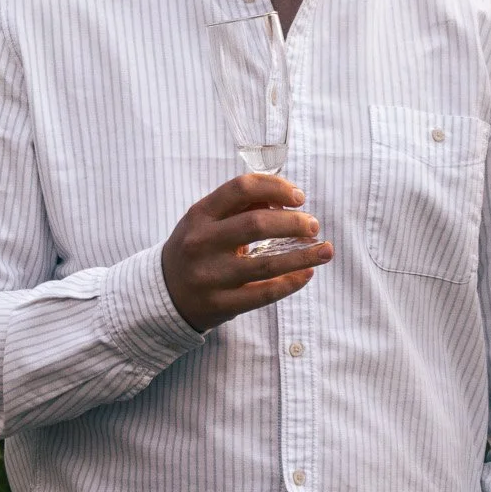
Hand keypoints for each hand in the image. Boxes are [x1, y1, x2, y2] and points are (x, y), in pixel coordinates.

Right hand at [160, 174, 333, 331]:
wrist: (165, 294)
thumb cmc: (196, 249)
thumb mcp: (206, 221)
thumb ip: (240, 207)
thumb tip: (284, 199)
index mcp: (199, 215)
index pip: (241, 189)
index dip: (275, 187)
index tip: (298, 197)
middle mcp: (202, 243)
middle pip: (257, 224)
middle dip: (294, 222)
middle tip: (313, 225)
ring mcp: (211, 276)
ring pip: (266, 263)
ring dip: (303, 255)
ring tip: (325, 250)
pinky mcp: (221, 304)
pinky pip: (264, 293)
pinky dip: (291, 283)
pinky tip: (307, 274)